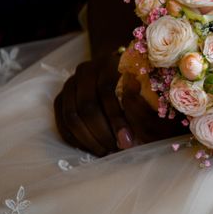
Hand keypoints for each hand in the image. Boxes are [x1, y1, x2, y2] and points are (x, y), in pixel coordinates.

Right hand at [54, 53, 186, 156]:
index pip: (106, 92)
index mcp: (108, 61)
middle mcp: (86, 69)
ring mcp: (70, 83)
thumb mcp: (151, 85)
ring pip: (72, 116)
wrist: (118, 68)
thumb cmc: (142, 81)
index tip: (128, 141)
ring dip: (89, 139)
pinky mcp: (61, 97)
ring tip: (106, 152)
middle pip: (87, 106)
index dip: (116, 119)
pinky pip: (62, 122)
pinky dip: (76, 139)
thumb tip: (140, 123)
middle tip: (116, 150)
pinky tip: (93, 149)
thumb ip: (145, 101)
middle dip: (102, 133)